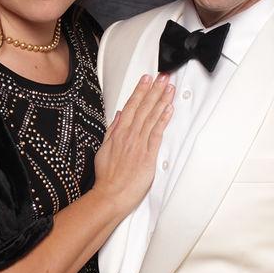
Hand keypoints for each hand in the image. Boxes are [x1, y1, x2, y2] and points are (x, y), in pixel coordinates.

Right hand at [92, 73, 173, 217]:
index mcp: (119, 133)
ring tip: (169, 88)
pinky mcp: (148, 155)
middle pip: (144, 108)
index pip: (131, 106)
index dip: (140, 91)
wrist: (110, 194)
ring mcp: (139, 144)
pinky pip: (157, 133)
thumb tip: (119, 115)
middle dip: (154, 90)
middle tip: (163, 77)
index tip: (146, 79)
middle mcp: (130, 135)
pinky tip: (169, 109)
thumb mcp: (104, 149)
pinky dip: (163, 120)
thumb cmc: (107, 176)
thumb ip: (113, 130)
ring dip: (161, 100)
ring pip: (152, 117)